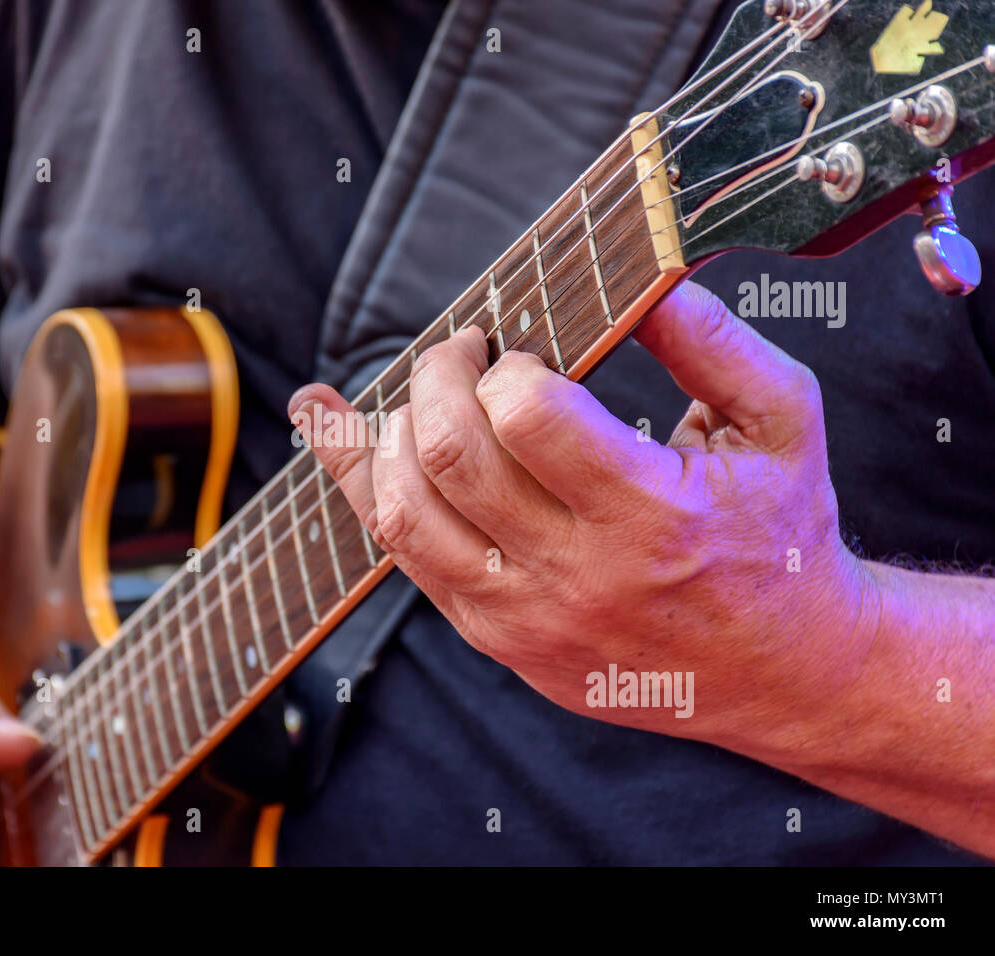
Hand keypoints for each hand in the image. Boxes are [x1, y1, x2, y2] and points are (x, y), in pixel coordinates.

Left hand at [290, 280, 879, 753]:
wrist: (781, 671)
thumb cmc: (779, 534)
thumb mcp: (782, 425)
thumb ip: (715, 342)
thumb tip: (643, 277)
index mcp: (652, 514)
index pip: (528, 418)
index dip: (505, 366)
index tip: (520, 353)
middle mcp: (578, 575)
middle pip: (449, 456)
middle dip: (437, 377)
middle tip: (463, 352)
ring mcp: (527, 617)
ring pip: (403, 514)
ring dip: (385, 434)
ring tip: (420, 400)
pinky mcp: (498, 640)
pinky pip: (403, 559)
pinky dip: (362, 486)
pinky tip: (337, 435)